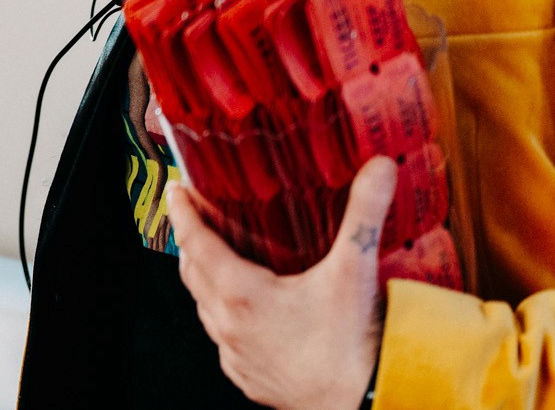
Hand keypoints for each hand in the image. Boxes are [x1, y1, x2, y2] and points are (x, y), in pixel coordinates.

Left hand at [166, 156, 393, 409]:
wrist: (360, 406)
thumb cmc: (352, 349)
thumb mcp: (355, 273)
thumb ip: (364, 215)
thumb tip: (378, 168)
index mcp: (241, 292)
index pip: (195, 241)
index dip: (183, 212)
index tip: (176, 191)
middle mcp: (228, 323)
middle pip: (193, 272)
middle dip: (191, 241)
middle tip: (196, 217)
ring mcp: (235, 353)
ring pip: (205, 307)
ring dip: (206, 279)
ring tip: (219, 258)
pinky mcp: (247, 376)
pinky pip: (223, 338)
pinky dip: (225, 316)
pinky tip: (244, 310)